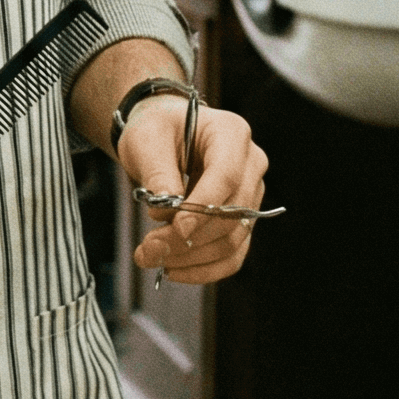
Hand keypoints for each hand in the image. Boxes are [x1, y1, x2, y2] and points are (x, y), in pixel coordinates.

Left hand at [118, 96, 267, 284]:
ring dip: (191, 257)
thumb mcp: (147, 141)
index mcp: (232, 133)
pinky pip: (232, 255)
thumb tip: (166, 214)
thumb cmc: (156, 129)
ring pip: (232, 239)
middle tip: (147, 249)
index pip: (227, 176)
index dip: (204, 207)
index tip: (176, 228)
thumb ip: (158, 175)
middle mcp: (251, 165)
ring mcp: (250, 195)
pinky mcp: (242, 221)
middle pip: (232, 213)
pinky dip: (204, 268)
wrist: (162, 135)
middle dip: (189, 238)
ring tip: (150, 257)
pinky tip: (173, 269)